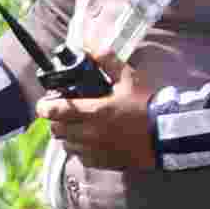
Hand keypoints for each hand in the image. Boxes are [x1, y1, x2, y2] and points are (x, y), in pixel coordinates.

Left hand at [34, 51, 156, 171]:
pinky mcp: (104, 163)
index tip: (44, 104)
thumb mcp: (128, 78)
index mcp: (95, 111)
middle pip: (58, 130)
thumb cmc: (147, 105)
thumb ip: (108, 61)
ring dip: (67, 136)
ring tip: (76, 127)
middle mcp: (92, 134)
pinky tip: (89, 141)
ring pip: (67, 146)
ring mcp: (97, 150)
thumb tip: (92, 45)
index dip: (45, 107)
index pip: (57, 111)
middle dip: (56, 120)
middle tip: (62, 113)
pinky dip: (80, 150)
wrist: (166, 134)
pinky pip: (81, 158)